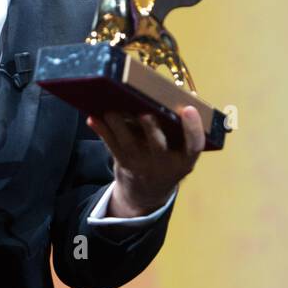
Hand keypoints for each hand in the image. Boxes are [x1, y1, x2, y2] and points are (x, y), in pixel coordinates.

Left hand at [87, 105, 204, 216]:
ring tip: (111, 109)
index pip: (194, 145)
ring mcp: (142, 165)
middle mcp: (164, 163)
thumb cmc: (169, 159)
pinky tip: (93, 118)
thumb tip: (189, 96)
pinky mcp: (123, 163)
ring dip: (118, 126)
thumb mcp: (182, 151)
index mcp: (185, 158)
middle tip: (145, 112)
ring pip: (129, 144)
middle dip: (151, 128)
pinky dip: (102, 131)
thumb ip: (184, 127)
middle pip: (158, 145)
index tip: (189, 109)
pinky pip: (111, 146)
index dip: (193, 128)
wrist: (149, 191)